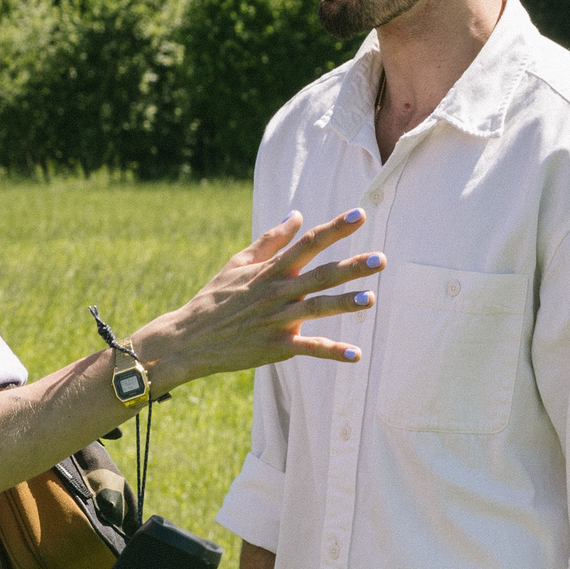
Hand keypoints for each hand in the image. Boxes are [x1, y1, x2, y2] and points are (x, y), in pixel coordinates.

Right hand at [141, 209, 381, 391]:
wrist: (189, 339)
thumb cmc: (215, 298)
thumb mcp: (238, 263)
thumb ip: (270, 239)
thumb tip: (297, 215)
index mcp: (271, 269)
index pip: (308, 243)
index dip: (334, 229)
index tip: (359, 215)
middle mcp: (277, 291)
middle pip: (319, 275)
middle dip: (351, 267)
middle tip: (380, 259)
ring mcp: (276, 320)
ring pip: (316, 308)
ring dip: (344, 304)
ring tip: (370, 299)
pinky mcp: (275, 347)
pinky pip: (308, 348)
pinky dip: (332, 352)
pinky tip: (356, 354)